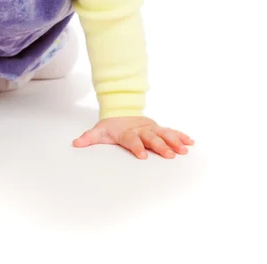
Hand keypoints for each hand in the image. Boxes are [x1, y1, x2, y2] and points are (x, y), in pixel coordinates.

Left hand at [73, 116, 193, 158]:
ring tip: (184, 150)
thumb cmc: (111, 126)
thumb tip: (76, 143)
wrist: (120, 110)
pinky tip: (190, 142)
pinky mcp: (158, 129)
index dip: (137, 147)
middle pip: (151, 137)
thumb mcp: (98, 131)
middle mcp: (141, 129)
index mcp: (127, 132)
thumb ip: (89, 138)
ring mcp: (151, 128)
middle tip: (169, 155)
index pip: (132, 140)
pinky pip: (171, 132)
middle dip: (160, 146)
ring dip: (174, 141)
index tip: (143, 155)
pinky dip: (180, 136)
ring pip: (164, 134)